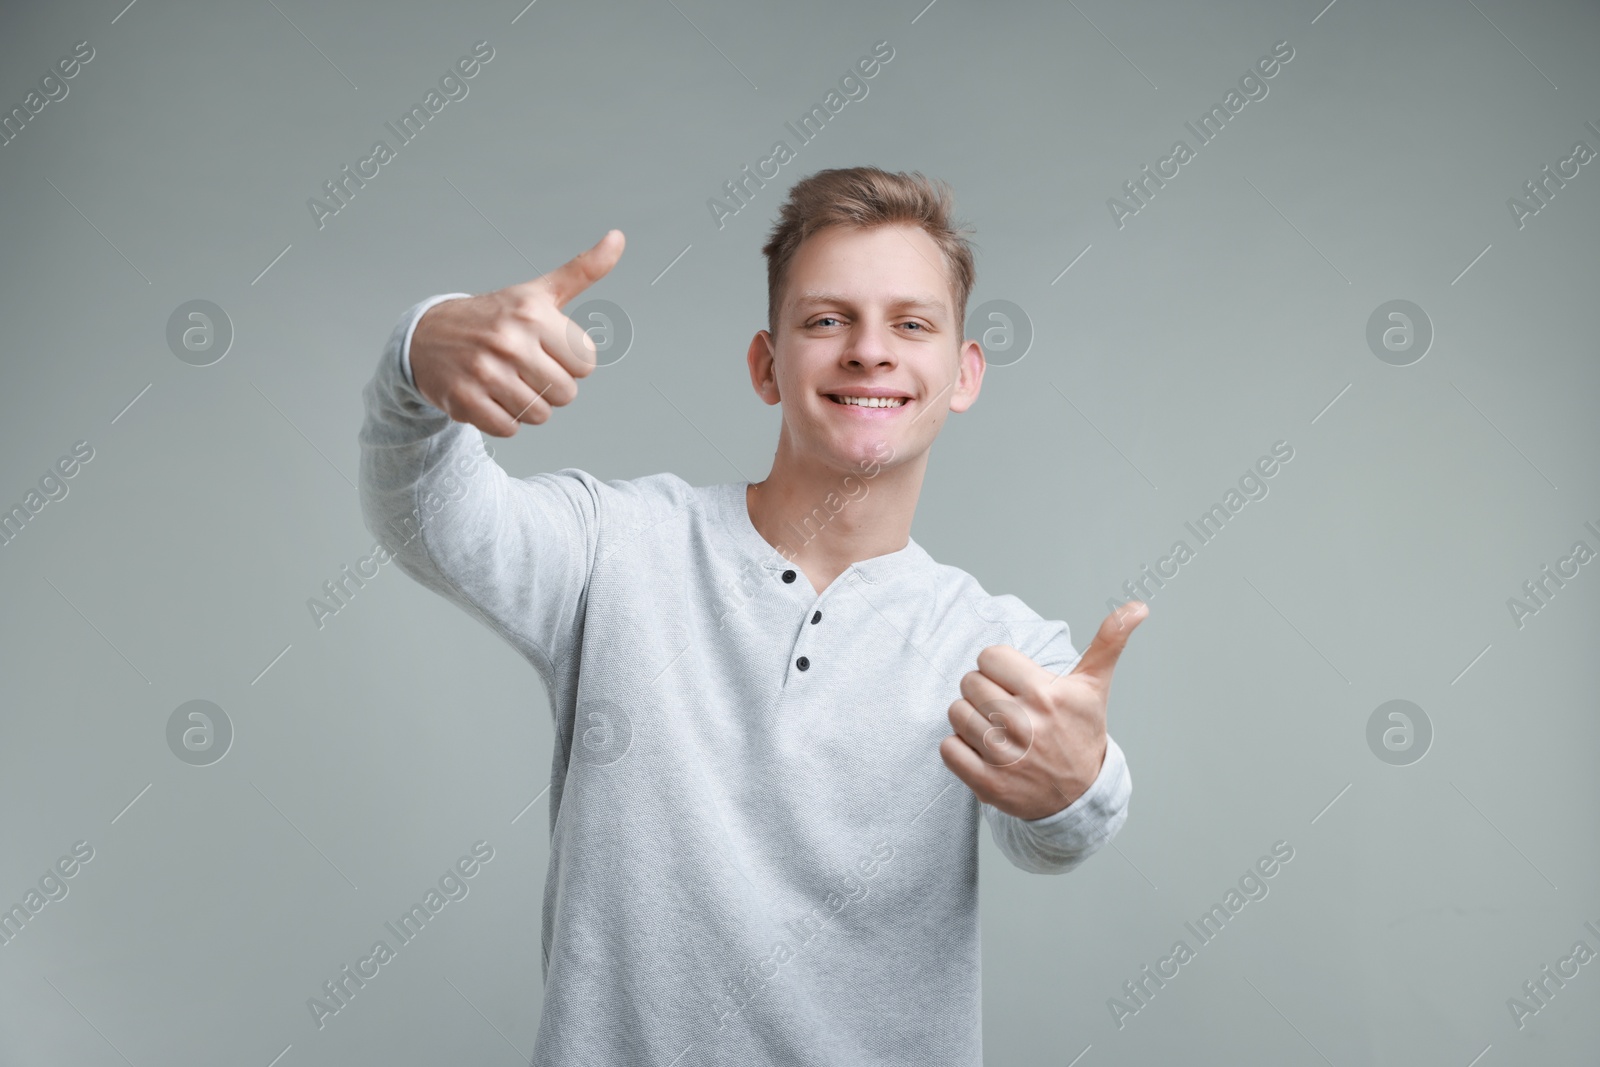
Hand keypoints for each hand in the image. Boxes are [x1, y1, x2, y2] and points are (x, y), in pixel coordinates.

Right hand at [410, 229, 624, 435]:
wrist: (426, 336)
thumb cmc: (494, 317)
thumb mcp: (537, 293)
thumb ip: (582, 270)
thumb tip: (618, 238)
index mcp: (532, 314)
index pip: (586, 363)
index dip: (569, 361)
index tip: (546, 349)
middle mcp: (508, 340)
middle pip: (566, 393)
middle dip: (550, 387)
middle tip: (525, 368)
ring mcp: (484, 371)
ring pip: (540, 415)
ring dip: (527, 406)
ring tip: (506, 382)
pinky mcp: (464, 400)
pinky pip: (509, 428)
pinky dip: (503, 419)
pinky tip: (489, 396)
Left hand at [939, 601, 1146, 820]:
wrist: (1080, 796)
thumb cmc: (1081, 733)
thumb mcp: (1095, 687)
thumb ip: (1109, 641)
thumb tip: (1139, 606)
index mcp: (1046, 694)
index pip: (990, 656)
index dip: (999, 667)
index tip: (1014, 682)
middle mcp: (1025, 723)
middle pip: (969, 681)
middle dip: (983, 691)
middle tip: (1005, 706)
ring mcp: (1005, 756)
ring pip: (956, 712)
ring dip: (970, 718)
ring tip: (995, 728)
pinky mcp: (988, 783)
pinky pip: (948, 748)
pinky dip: (958, 748)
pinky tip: (982, 750)